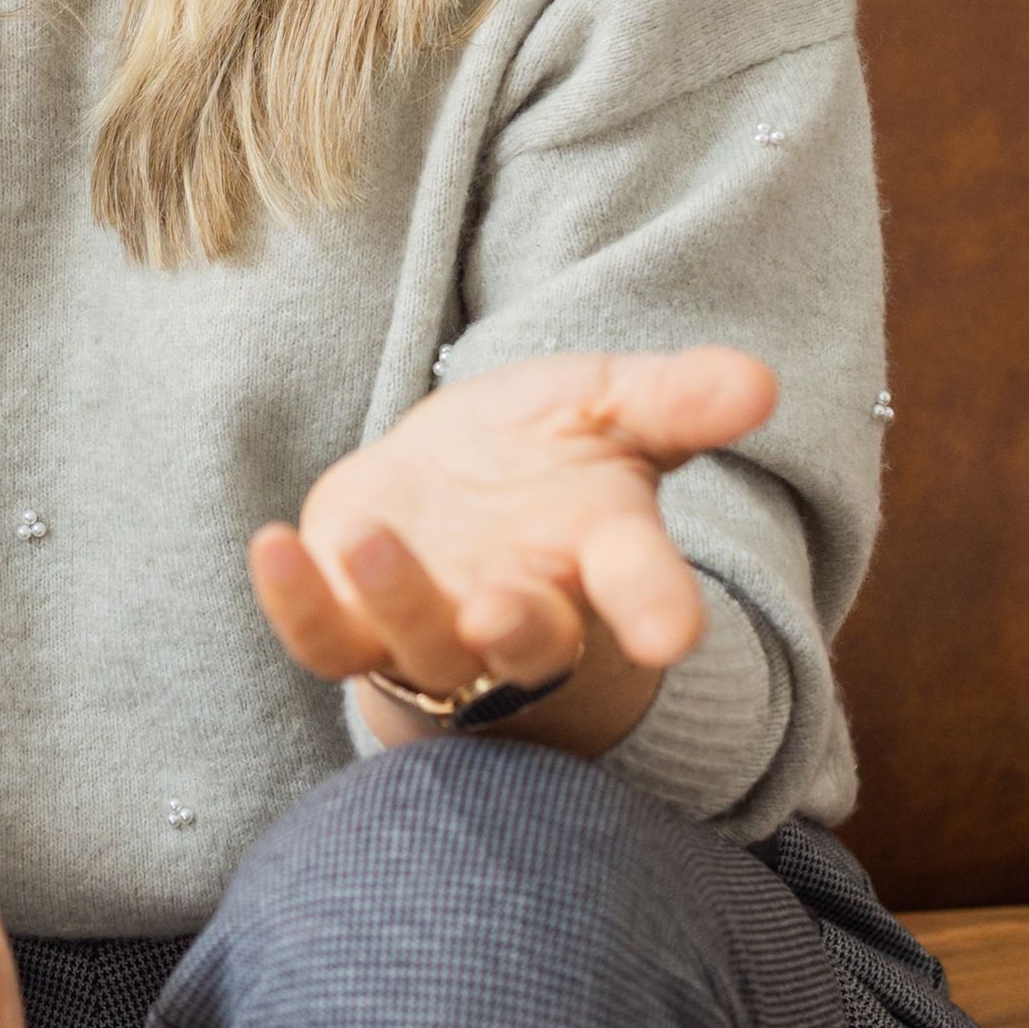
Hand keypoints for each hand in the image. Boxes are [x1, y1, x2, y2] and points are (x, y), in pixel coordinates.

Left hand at [248, 345, 776, 756]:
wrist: (449, 490)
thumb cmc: (545, 453)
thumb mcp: (612, 407)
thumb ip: (678, 399)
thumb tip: (760, 381)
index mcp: (600, 557)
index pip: (641, 589)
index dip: (657, 611)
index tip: (672, 634)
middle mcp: (521, 608)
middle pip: (529, 642)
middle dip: (517, 633)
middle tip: (503, 610)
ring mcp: (434, 628)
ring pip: (421, 646)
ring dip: (399, 598)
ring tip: (369, 533)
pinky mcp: (352, 625)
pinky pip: (324, 638)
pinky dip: (295, 604)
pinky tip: (268, 547)